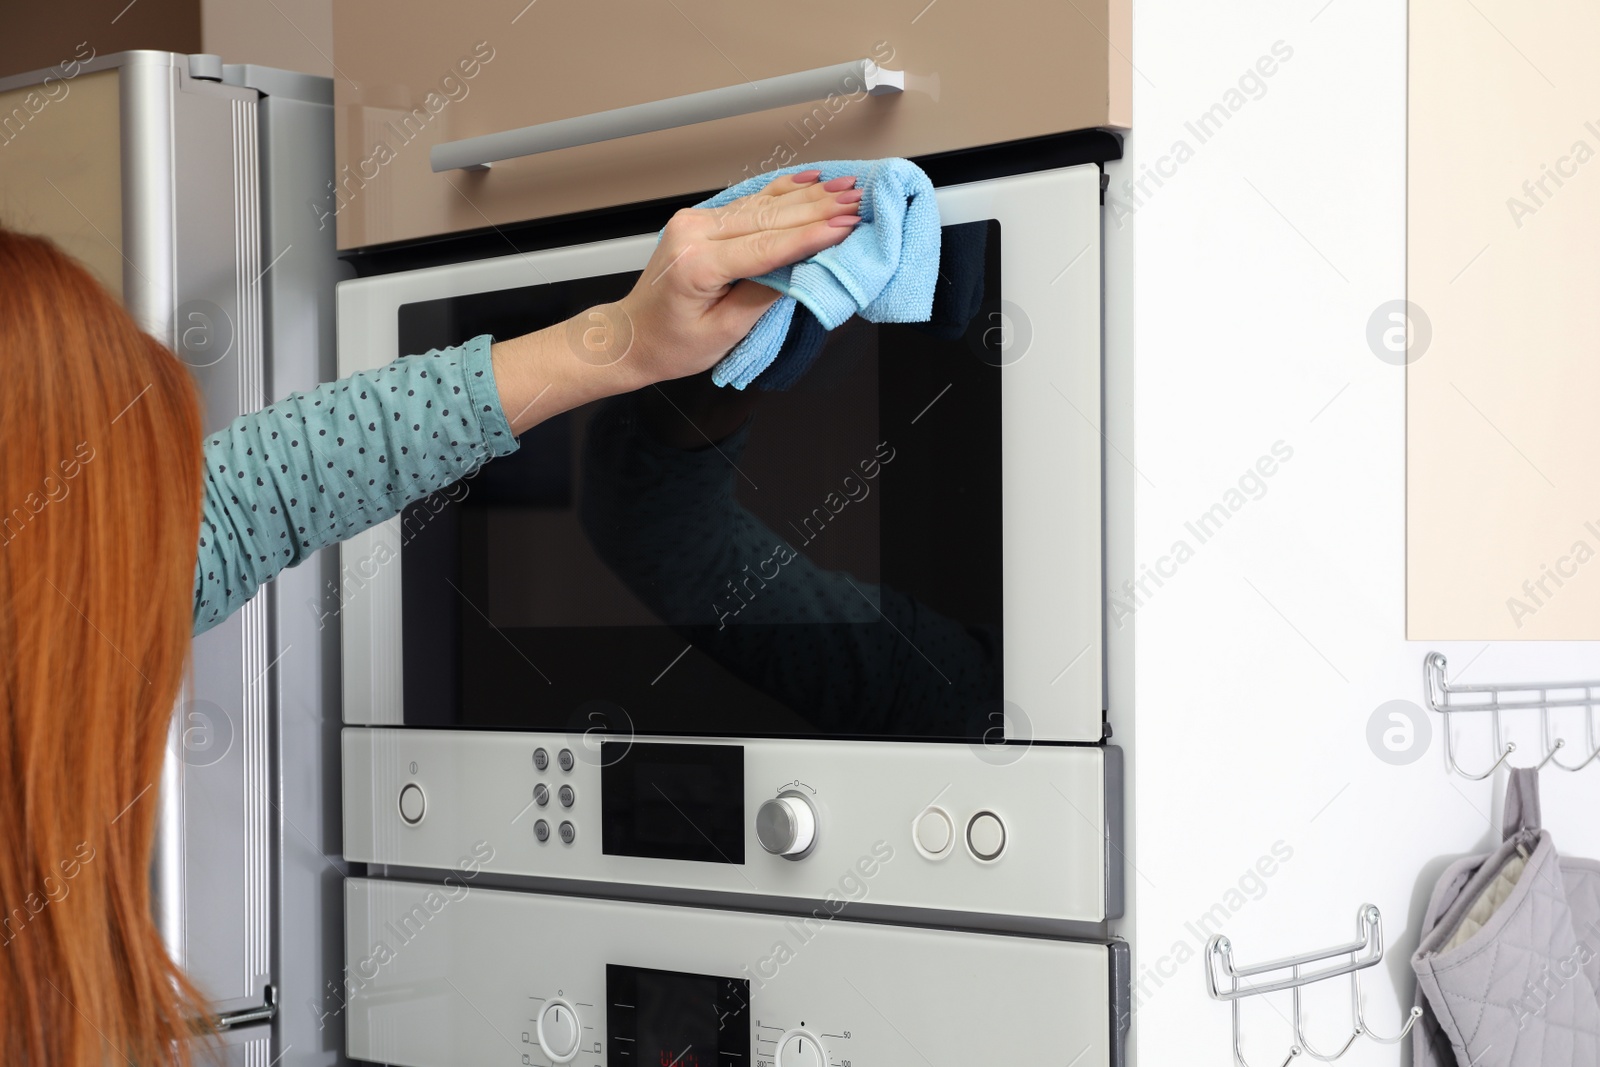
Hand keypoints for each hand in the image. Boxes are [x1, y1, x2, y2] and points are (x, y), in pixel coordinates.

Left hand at [491, 169, 860, 434]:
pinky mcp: (702, 220)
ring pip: (762, 205)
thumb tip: (804, 269)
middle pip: (768, 218)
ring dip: (808, 196)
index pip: (766, 246)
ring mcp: (696, 221)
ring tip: (846, 187)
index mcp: (698, 265)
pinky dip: (782, 192)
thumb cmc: (672, 344)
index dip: (811, 235)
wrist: (633, 335)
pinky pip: (749, 204)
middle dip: (818, 208)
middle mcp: (694, 233)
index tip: (848, 225)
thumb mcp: (724, 333)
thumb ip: (764, 296)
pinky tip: (810, 179)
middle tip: (858, 200)